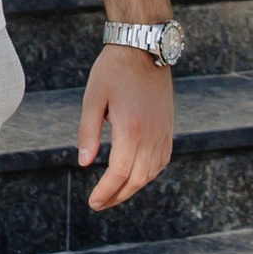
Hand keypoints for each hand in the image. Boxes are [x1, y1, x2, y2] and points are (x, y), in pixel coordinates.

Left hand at [78, 44, 173, 209]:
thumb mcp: (93, 99)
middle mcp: (150, 136)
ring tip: (112, 194)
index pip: (118, 173)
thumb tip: (84, 163)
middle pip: (136, 180)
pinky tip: (134, 176)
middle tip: (98, 204)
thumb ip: (88, 133)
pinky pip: (161, 161)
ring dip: (132, 188)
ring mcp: (162, 134)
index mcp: (130, 129)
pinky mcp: (168, 129)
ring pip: (150, 174)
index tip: (92, 203)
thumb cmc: (113, 71)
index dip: (105, 192)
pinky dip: (147, 174)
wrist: (144, 49)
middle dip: (117, 196)